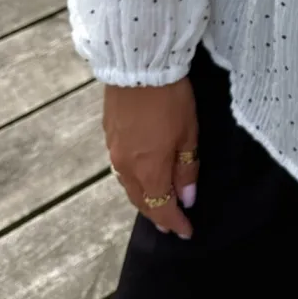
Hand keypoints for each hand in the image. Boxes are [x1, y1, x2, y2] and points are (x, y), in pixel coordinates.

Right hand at [104, 78, 198, 238]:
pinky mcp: (109, 135)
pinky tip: (142, 176)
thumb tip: (187, 198)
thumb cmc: (170, 99)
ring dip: (144, 198)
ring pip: (128, 186)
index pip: (162, 207)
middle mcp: (126, 166)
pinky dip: (134, 180)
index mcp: (149, 169)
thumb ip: (186, 168)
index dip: (175, 222)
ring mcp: (115, 151)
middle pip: (142, 200)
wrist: (138, 66)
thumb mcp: (188, 133)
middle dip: (158, 215)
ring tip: (157, 205)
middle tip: (171, 225)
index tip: (187, 233)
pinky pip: (121, 168)